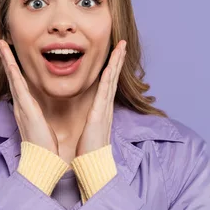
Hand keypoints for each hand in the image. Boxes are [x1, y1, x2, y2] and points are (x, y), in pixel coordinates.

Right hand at [0, 40, 58, 154]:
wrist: (42, 161)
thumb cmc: (45, 148)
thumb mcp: (42, 128)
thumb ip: (39, 119)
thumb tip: (39, 114)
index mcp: (26, 108)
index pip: (19, 83)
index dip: (14, 68)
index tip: (11, 55)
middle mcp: (20, 104)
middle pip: (12, 76)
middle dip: (7, 59)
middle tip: (2, 43)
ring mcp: (21, 105)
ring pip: (12, 77)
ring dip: (6, 60)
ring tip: (2, 44)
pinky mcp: (24, 108)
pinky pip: (17, 85)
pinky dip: (12, 71)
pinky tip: (9, 60)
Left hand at [76, 40, 126, 156]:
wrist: (92, 166)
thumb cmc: (88, 152)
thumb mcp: (89, 131)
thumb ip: (90, 122)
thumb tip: (89, 118)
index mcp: (101, 111)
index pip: (107, 85)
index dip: (111, 69)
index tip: (114, 55)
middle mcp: (105, 108)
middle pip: (113, 79)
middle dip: (117, 61)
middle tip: (121, 44)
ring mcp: (104, 110)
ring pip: (112, 81)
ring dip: (116, 63)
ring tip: (120, 47)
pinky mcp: (100, 114)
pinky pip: (105, 91)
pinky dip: (109, 77)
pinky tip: (111, 66)